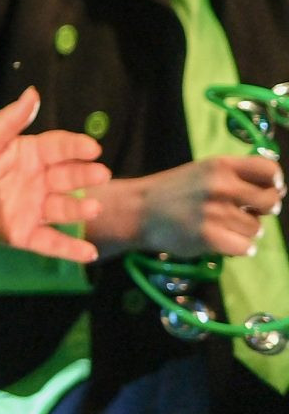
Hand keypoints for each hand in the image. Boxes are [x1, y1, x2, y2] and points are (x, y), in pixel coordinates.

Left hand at [0, 87, 103, 263]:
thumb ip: (9, 120)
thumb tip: (32, 93)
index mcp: (31, 154)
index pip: (59, 148)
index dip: (76, 147)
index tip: (92, 147)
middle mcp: (39, 181)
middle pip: (68, 177)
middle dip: (85, 176)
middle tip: (101, 174)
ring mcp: (34, 208)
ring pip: (64, 209)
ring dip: (80, 209)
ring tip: (92, 207)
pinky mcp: (25, 233)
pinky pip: (51, 243)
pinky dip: (71, 249)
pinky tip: (89, 253)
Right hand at [92, 154, 285, 258]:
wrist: (138, 210)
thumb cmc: (175, 191)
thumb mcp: (203, 172)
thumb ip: (236, 176)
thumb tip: (277, 189)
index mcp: (220, 165)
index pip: (269, 170)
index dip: (275, 182)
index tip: (270, 189)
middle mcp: (220, 186)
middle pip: (271, 201)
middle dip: (263, 209)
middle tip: (246, 211)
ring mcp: (215, 212)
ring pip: (257, 229)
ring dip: (244, 231)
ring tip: (221, 225)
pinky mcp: (209, 237)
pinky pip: (246, 248)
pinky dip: (238, 248)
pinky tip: (221, 240)